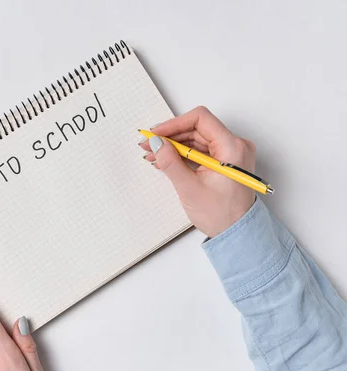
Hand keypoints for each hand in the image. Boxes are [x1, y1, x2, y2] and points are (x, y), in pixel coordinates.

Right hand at [140, 106, 255, 237]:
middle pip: (197, 129)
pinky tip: (166, 161)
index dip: (174, 124)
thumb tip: (156, 143)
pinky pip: (201, 151)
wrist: (237, 234)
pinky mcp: (225, 162)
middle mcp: (235, 146)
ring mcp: (231, 154)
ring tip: (153, 155)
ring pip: (197, 139)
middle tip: (149, 145)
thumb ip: (170, 162)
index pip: (200, 119)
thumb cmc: (222, 215)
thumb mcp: (189, 188)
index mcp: (232, 147)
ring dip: (174, 146)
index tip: (155, 134)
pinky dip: (183, 155)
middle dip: (170, 136)